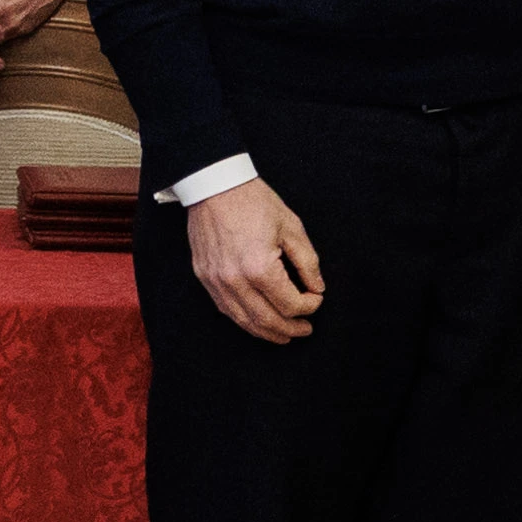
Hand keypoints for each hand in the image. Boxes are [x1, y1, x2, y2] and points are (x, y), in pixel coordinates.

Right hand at [188, 177, 324, 343]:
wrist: (214, 185)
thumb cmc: (253, 201)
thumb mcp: (291, 227)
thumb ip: (307, 262)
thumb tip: (316, 287)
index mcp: (259, 268)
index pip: (290, 304)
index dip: (310, 306)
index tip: (317, 298)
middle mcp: (235, 280)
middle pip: (268, 320)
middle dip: (291, 329)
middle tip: (306, 330)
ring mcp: (216, 281)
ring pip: (244, 321)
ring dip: (267, 332)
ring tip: (284, 335)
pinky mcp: (204, 277)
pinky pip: (226, 309)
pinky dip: (245, 320)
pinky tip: (258, 321)